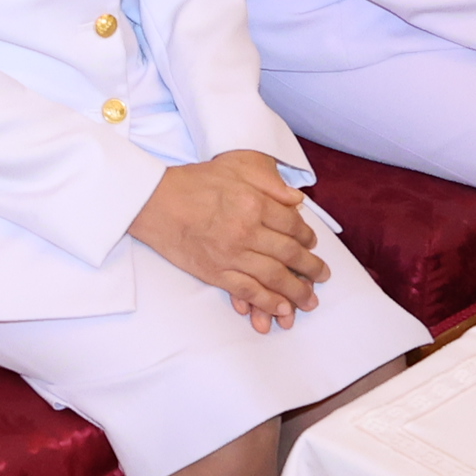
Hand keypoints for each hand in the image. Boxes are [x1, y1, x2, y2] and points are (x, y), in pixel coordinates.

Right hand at [128, 152, 326, 331]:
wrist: (153, 201)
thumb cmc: (193, 181)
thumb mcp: (234, 166)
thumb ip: (269, 181)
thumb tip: (297, 199)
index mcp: (254, 203)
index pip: (292, 224)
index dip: (307, 236)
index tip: (312, 244)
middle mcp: (247, 230)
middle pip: (289, 254)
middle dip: (311, 268)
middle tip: (323, 276)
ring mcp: (232, 254)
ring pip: (274, 277)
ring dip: (297, 291)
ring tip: (310, 300)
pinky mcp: (216, 272)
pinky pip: (249, 291)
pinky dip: (268, 302)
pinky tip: (282, 309)